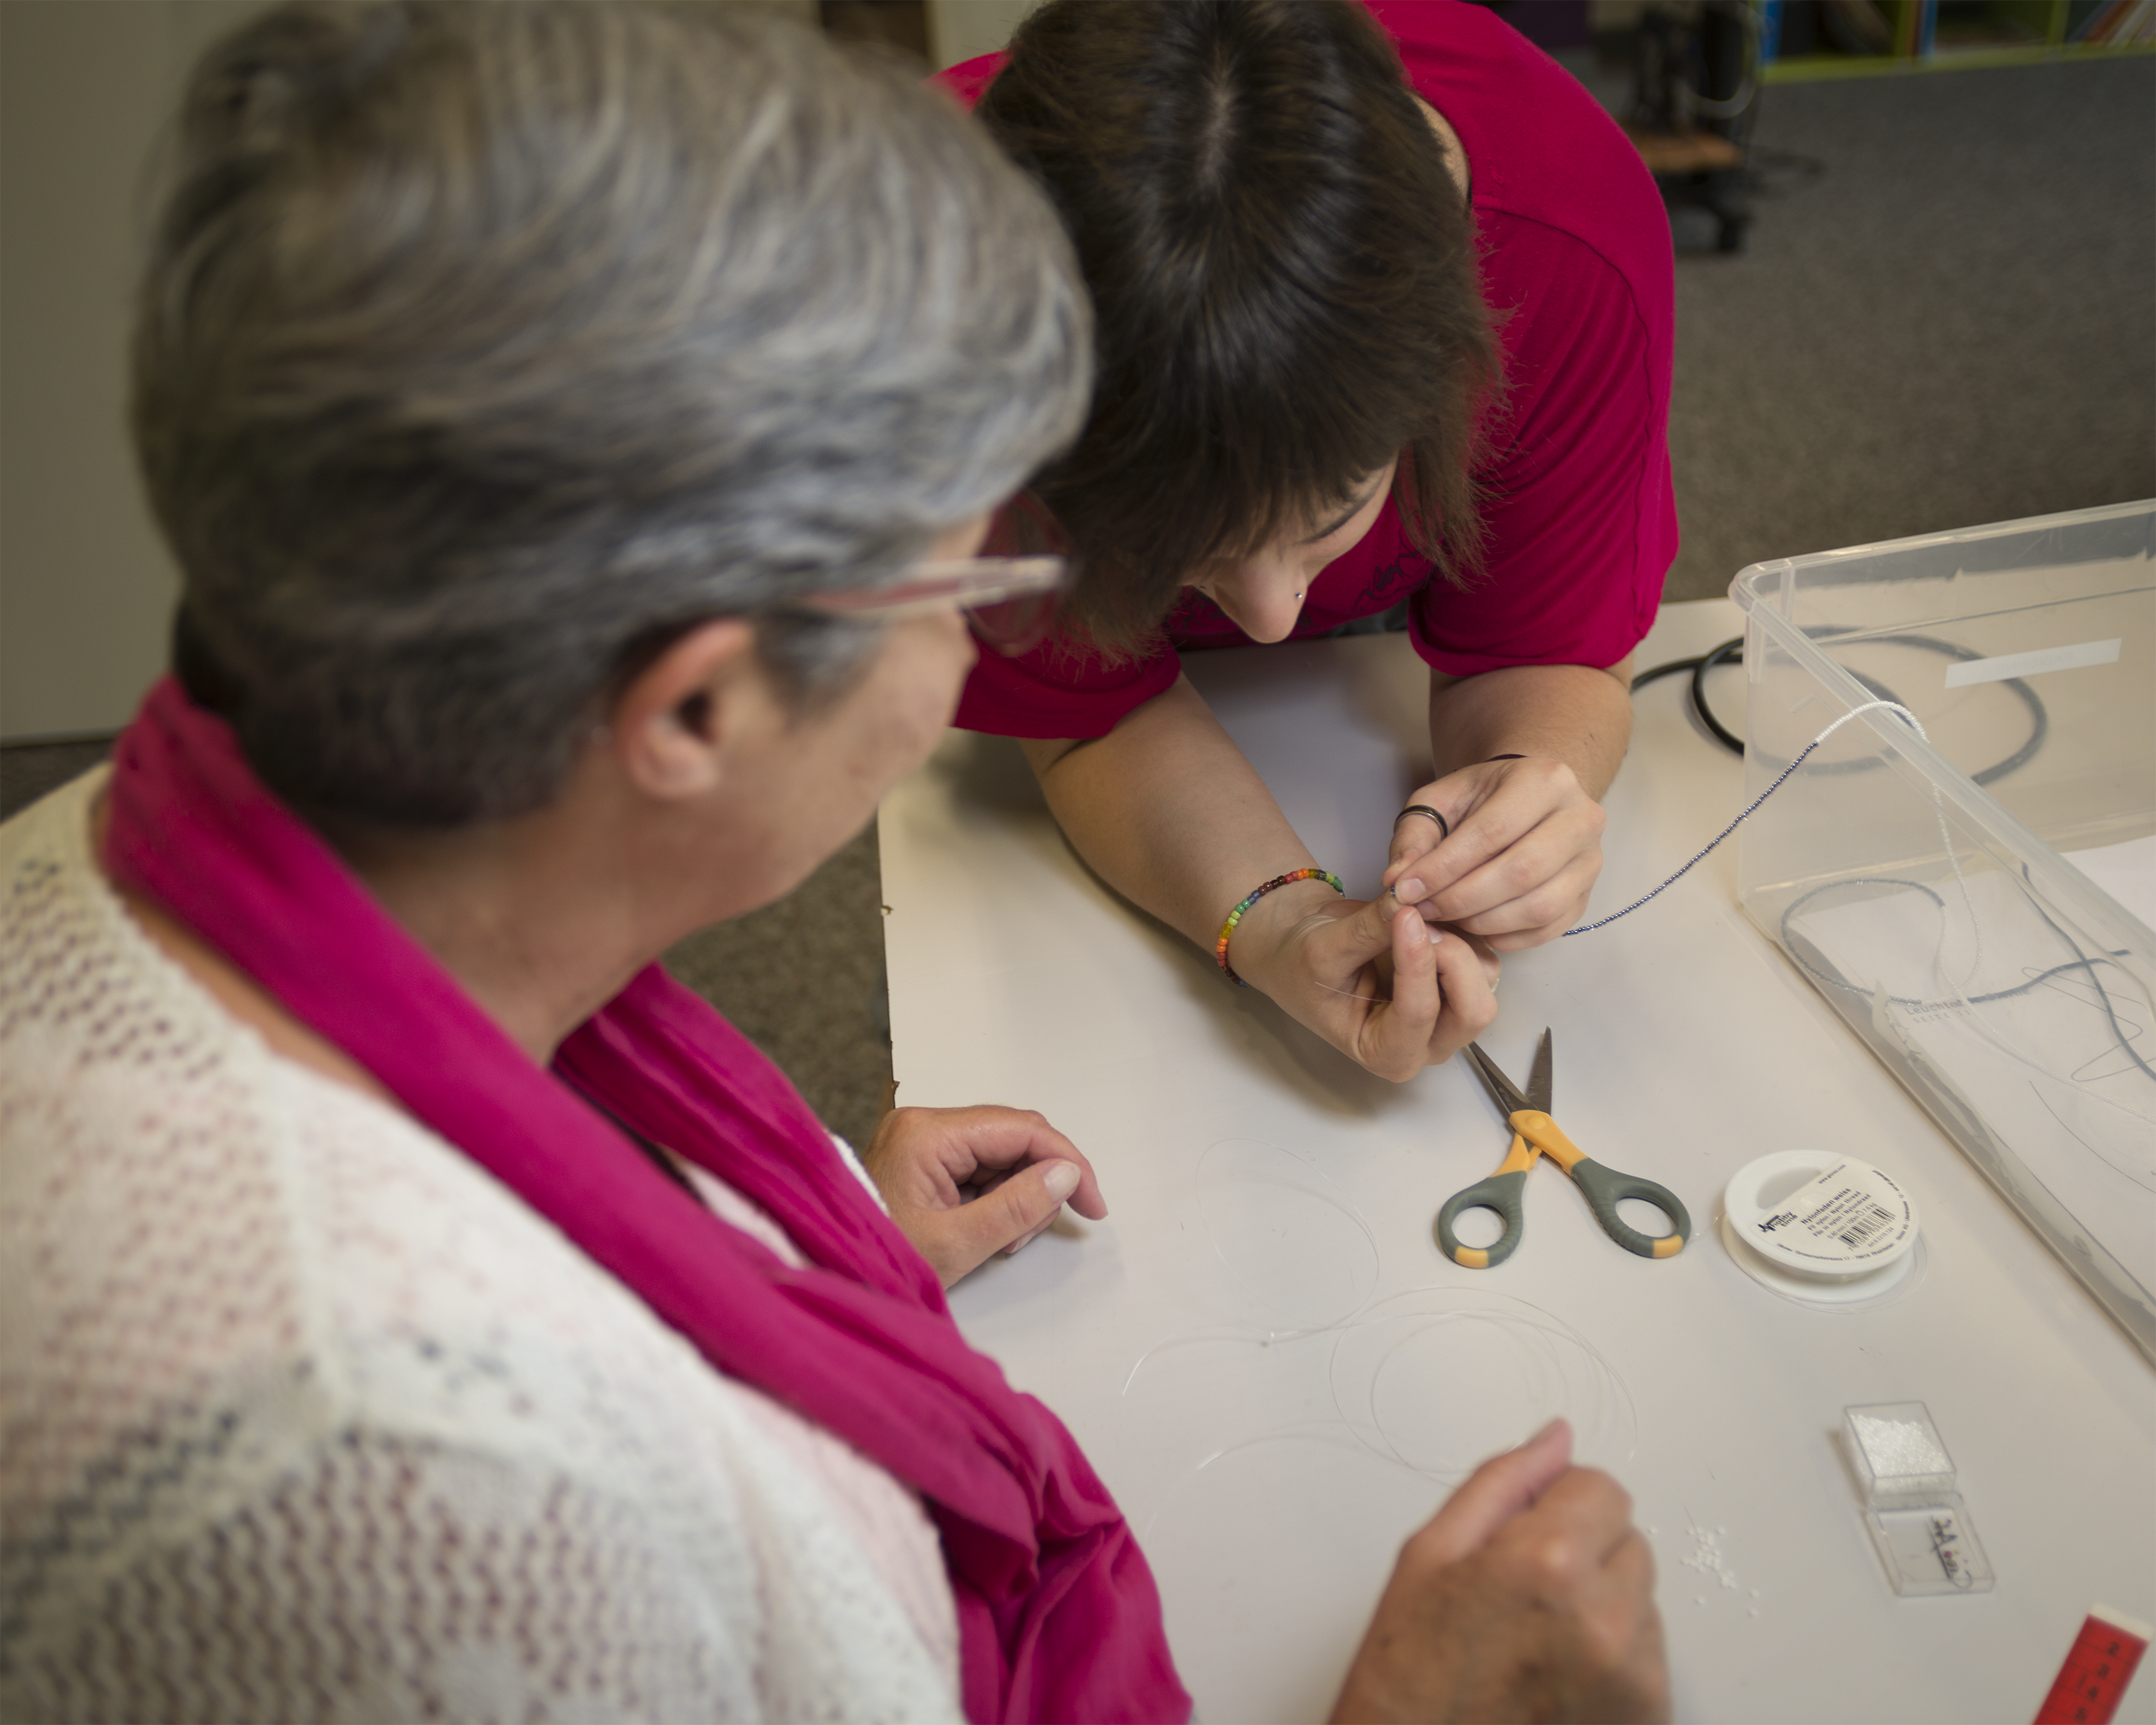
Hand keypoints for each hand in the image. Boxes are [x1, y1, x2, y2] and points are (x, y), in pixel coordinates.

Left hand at [859, 1105, 1106, 1287]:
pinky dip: (996, 1199)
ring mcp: (924, 1140)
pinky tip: (990, 1231)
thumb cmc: (878, 1258)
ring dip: (1017, 1196)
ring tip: (1004, 1240)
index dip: (1067, 1163)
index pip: (1022, 1129)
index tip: (1091, 1202)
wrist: (828, 1271)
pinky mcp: (924, 1158)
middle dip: (1038, 1183)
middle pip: (1014, 1139)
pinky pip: (980, 1168)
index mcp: (929, 1134)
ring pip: (1002, 1155)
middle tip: (1033, 1232)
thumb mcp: (955, 1243)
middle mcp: (925, 1124)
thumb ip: (1016, 1207)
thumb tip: (1063, 1176)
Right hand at [1232, 882, 1498, 1082]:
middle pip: (1472, 1010)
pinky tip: (1430, 911)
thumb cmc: (1303, 965)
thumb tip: (1409, 902)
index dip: (1417, 961)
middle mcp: (1428, 1044)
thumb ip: (1369, 930)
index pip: (1419, 1013)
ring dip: (1459, 939)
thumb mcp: (1324, 949)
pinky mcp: (1461, 984)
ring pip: (1484, 981)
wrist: (1302, 952)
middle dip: (1452, 957)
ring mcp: (1449, 1015)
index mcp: (1387, 1053)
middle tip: (1418, 916)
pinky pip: (1484, 956)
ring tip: (1419, 910)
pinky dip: (1465, 929)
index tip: (1404, 913)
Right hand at [1330, 1419, 1668, 1724]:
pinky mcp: (1649, 1716)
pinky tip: (1557, 1678)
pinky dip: (1614, 1659)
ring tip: (1536, 1644)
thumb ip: (1503, 1484)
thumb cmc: (1411, 1676)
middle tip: (1521, 1598)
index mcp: (1550, 1563)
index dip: (1558, 1506)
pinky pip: (1650, 1656)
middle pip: (1629, 1540)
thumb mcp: (1431, 1555)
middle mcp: (1606, 1620)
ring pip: (1642, 1599)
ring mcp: (1633, 1676)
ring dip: (1602, 1608)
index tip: (1524, 1538)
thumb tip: (1554, 1441)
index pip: (1603, 1488)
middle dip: (1584, 1555)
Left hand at [1384, 756, 1606, 950]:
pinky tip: (1477, 927)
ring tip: (1447, 917)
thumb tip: (1397, 880)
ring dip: (1483, 922)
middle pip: (1522, 871)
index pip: (1491, 831)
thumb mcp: (1441, 801)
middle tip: (1424, 910)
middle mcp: (1581, 817)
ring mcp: (1591, 860)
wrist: (1528, 801)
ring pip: (1539, 906)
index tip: (1405, 889)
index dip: (1444, 868)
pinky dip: (1507, 937)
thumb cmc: (1482, 800)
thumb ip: (1414, 836)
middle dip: (1463, 899)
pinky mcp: (1588, 896)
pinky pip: (1548, 929)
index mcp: (1544, 779)